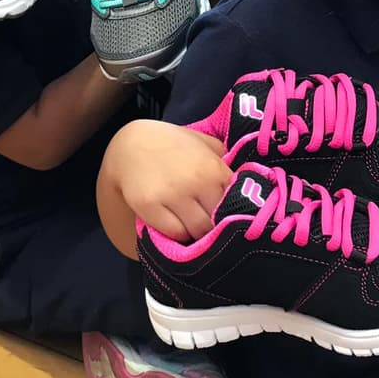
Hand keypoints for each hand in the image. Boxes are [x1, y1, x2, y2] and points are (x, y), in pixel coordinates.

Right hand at [118, 124, 233, 241]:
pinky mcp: (149, 206)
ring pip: (198, 231)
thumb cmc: (174, 144)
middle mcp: (196, 181)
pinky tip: (175, 222)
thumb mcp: (206, 144)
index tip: (228, 215)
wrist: (131, 144)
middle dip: (216, 225)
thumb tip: (248, 187)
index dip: (233, 212)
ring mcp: (172, 195)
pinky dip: (177, 233)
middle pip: (218, 222)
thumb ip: (226, 163)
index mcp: (214, 167)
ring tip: (191, 223)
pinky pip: (174, 233)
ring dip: (197, 232)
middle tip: (209, 223)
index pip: (236, 204)